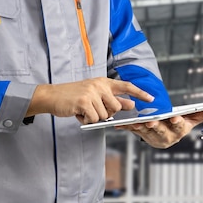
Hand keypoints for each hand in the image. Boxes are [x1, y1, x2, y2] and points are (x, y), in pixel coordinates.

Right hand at [27, 77, 154, 123]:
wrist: (51, 96)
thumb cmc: (74, 97)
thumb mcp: (95, 94)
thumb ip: (112, 99)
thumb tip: (131, 105)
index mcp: (103, 82)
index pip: (126, 86)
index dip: (140, 93)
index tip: (151, 98)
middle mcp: (99, 85)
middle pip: (117, 107)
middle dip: (107, 113)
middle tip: (93, 110)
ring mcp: (92, 92)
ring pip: (105, 115)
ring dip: (94, 118)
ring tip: (83, 110)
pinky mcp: (84, 101)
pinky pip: (94, 118)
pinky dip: (87, 120)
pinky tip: (79, 114)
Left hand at [117, 107, 202, 148]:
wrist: (164, 137)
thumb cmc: (178, 125)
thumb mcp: (191, 120)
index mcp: (179, 130)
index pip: (179, 126)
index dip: (176, 122)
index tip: (174, 118)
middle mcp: (166, 136)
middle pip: (161, 130)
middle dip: (156, 126)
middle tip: (151, 122)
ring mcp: (152, 136)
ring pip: (145, 132)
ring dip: (139, 127)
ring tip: (135, 121)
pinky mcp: (141, 135)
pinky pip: (133, 131)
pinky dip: (127, 127)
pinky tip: (121, 123)